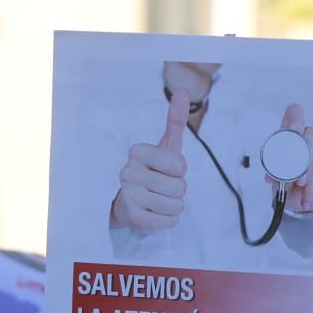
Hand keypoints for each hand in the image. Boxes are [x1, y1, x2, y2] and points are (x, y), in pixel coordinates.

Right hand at [109, 88, 189, 231]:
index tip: (164, 170)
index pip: (180, 165)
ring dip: (173, 206)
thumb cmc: (152, 171)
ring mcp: (128, 195)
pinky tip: (153, 213)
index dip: (179, 171)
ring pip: (177, 205)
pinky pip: (169, 221)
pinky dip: (167, 220)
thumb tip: (184, 91)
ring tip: (157, 200)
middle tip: (160, 188)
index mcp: (137, 151)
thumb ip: (175, 121)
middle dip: (177, 191)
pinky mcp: (132, 217)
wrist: (127, 202)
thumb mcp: (164, 147)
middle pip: (180, 187)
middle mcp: (128, 171)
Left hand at [276, 103, 312, 213]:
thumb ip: (275, 176)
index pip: (293, 116)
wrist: (305, 202)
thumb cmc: (290, 186)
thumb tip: (270, 177)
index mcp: (289, 139)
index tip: (294, 129)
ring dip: (311, 181)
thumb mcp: (278, 182)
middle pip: (311, 134)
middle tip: (299, 179)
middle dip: (305, 158)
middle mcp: (306, 140)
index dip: (295, 119)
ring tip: (304, 193)